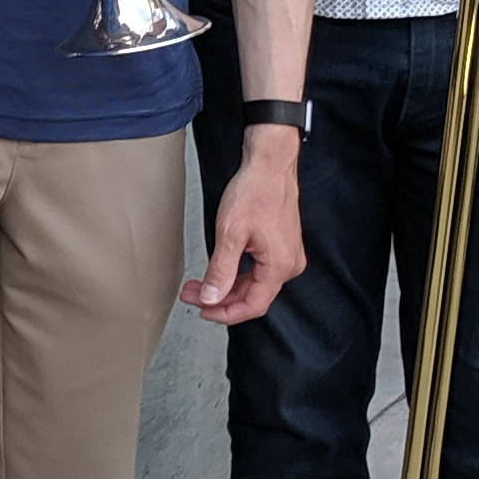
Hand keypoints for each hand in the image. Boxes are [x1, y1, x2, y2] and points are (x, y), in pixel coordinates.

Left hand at [181, 142, 304, 323]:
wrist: (270, 166)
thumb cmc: (255, 192)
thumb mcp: (230, 234)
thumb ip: (221, 270)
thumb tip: (211, 297)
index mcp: (280, 266)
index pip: (253, 305)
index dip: (225, 313)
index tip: (202, 310)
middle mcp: (288, 265)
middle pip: (252, 296)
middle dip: (219, 298)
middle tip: (190, 293)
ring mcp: (286, 256)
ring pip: (253, 283)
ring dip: (225, 286)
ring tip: (197, 284)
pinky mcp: (281, 247)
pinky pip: (258, 270)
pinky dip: (235, 274)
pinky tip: (217, 272)